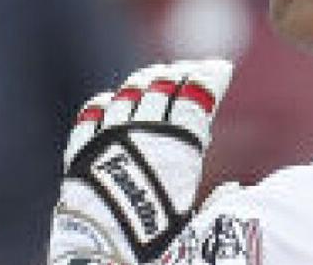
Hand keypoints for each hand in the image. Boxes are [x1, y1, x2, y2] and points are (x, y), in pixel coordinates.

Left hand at [48, 60, 233, 264]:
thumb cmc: (158, 253)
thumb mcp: (199, 226)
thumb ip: (218, 202)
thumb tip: (232, 189)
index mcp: (177, 149)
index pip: (196, 94)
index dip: (211, 76)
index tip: (221, 68)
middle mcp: (141, 135)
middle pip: (163, 85)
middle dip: (183, 72)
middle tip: (194, 70)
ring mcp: (107, 140)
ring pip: (129, 92)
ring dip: (147, 80)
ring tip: (157, 76)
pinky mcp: (80, 156)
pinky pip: (92, 114)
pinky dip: (106, 103)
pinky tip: (112, 101)